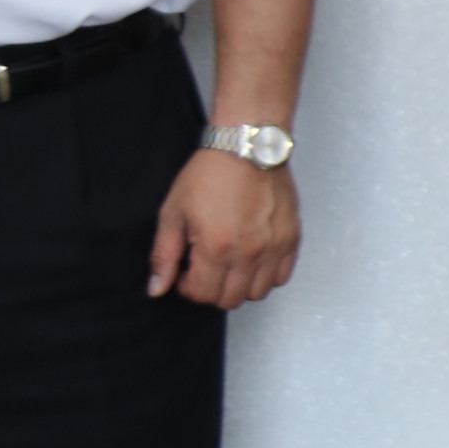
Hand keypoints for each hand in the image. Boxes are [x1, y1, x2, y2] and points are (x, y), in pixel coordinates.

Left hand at [149, 150, 301, 309]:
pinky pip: (281, 276)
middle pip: (231, 299)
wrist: (247, 148)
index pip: (202, 294)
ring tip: (230, 265)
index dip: (188, 288)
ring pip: (258, 292)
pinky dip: (266, 275)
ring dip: (241, 285)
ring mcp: (274, 247)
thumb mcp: (173, 213)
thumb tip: (158, 287)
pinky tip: (252, 258)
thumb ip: (164, 255)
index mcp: (215, 247)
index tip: (186, 272)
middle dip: (212, 290)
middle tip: (206, 269)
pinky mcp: (291, 238)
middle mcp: (248, 253)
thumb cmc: (209, 175)